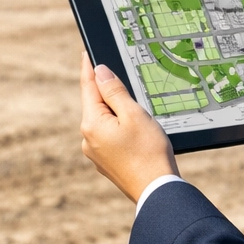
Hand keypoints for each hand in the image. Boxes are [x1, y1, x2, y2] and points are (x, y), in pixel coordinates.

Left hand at [80, 53, 179, 202]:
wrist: (157, 190)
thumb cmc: (149, 152)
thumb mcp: (134, 114)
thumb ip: (114, 91)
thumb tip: (99, 72)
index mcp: (92, 124)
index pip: (88, 88)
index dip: (89, 68)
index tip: (86, 53)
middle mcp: (88, 139)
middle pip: (96, 105)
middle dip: (108, 93)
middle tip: (121, 80)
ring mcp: (95, 153)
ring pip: (104, 122)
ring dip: (116, 113)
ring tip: (137, 115)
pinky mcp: (106, 163)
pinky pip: (109, 137)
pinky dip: (119, 129)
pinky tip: (135, 133)